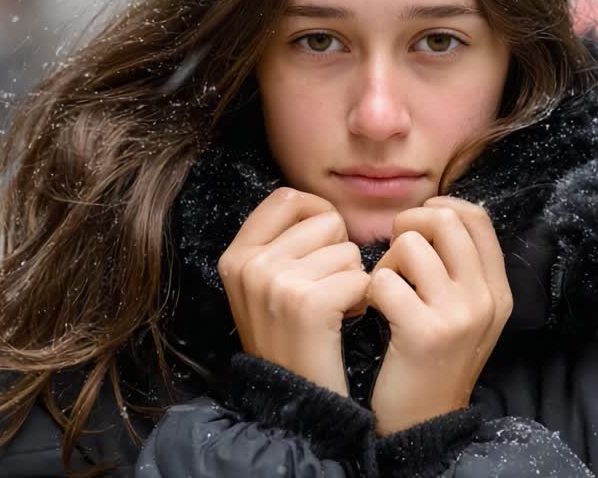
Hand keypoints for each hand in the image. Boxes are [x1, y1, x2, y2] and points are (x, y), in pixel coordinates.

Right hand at [217, 187, 369, 395]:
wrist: (294, 401)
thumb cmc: (290, 337)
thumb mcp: (264, 286)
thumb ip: (281, 243)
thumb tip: (320, 206)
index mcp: (236, 256)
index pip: (286, 197)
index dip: (316, 213)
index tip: (323, 244)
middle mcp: (250, 265)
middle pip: (325, 220)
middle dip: (339, 251)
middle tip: (326, 289)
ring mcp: (276, 283)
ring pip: (348, 250)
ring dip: (351, 279)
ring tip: (333, 309)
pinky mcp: (308, 304)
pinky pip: (360, 277)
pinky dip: (361, 300)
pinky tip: (344, 320)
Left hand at [365, 196, 512, 435]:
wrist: (422, 420)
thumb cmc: (432, 359)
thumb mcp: (464, 313)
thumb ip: (459, 268)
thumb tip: (438, 214)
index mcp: (497, 290)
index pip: (477, 218)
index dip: (441, 208)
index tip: (419, 225)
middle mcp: (485, 298)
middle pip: (446, 221)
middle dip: (409, 226)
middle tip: (395, 255)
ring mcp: (459, 315)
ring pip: (411, 245)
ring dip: (386, 262)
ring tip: (385, 291)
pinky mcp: (425, 332)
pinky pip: (384, 280)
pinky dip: (370, 291)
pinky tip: (374, 312)